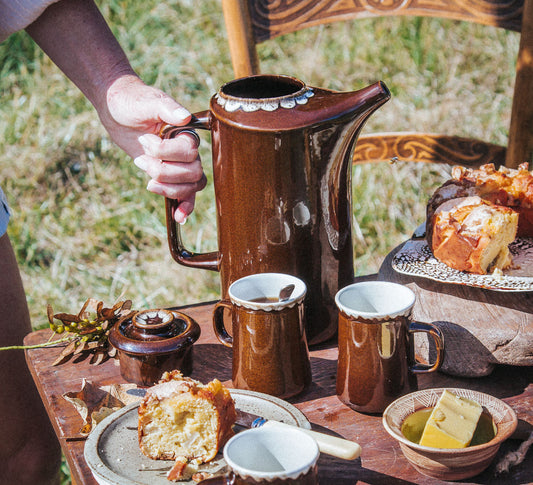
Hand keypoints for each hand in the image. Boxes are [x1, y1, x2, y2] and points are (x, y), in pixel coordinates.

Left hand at [102, 75, 205, 222]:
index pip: (189, 153)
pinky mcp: (168, 175)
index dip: (165, 153)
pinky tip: (179, 217)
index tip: (144, 140)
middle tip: (142, 160)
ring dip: (167, 188)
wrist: (118, 109)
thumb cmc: (132, 101)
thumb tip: (184, 116)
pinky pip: (185, 194)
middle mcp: (187, 150)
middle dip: (165, 173)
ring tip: (147, 180)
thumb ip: (166, 108)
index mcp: (186, 133)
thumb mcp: (146, 101)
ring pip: (189, 187)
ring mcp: (179, 165)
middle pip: (192, 174)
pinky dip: (184, 207)